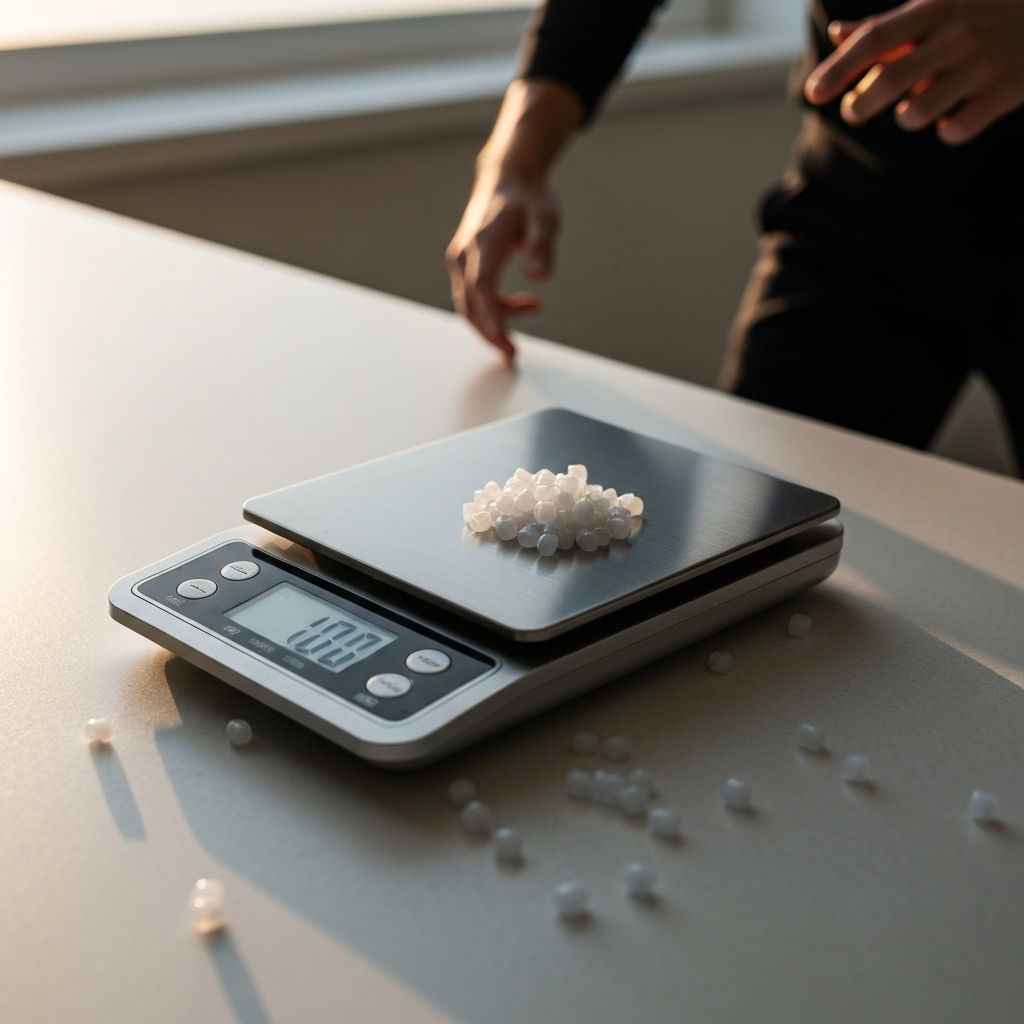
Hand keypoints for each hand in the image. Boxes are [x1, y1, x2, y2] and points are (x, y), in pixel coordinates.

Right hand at [447, 79, 582, 362]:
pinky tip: (524, 306)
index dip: (492, 317)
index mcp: (483, 242)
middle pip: (470, 305)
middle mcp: (464, 253)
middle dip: (490, 333)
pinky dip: (494, 310)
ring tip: (534, 309)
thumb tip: (540, 276)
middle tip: (513, 355)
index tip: (504, 342)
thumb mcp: (546, 217)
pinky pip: (473, 298)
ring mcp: (460, 261)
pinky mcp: (463, 266)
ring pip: (470, 305)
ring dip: (496, 321)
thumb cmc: (528, 199)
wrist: (507, 179)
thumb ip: (542, 246)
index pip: (481, 287)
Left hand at [804, 0, 1023, 144]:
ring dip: (906, 116)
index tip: (812, 94)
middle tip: (854, 109)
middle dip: (859, 104)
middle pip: (888, 81)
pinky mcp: (1009, 91)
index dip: (837, 70)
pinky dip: (947, 129)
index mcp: (938, 4)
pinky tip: (955, 114)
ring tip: (916, 106)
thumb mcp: (940, 1)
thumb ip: (888, 24)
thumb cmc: (988, 5)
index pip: (873, 40)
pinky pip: (955, 130)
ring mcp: (985, 63)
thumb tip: (837, 35)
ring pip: (917, 112)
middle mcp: (959, 32)